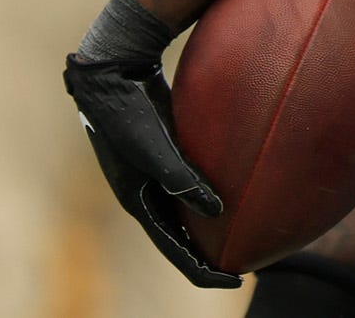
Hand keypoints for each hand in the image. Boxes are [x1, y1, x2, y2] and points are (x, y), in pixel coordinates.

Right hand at [62, 53, 238, 288]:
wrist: (112, 73)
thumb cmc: (128, 112)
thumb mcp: (153, 147)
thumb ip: (182, 178)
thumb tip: (217, 211)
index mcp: (137, 201)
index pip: (173, 248)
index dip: (202, 269)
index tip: (235, 282)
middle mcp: (143, 193)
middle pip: (178, 236)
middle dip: (206, 255)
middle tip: (242, 268)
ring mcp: (151, 174)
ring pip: (183, 212)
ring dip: (207, 228)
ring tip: (240, 237)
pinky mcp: (163, 152)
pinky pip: (188, 184)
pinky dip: (206, 196)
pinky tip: (232, 192)